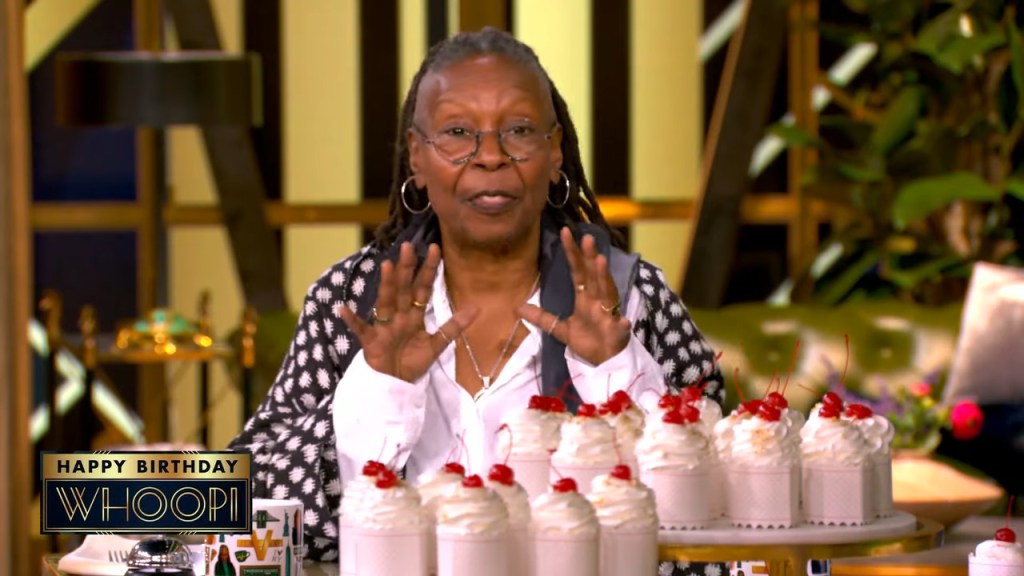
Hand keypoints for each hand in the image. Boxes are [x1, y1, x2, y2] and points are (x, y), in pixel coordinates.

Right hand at [339, 242, 477, 380]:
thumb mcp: (437, 344)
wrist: (395, 384)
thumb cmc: (412, 361)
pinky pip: (361, 329)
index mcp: (414, 315)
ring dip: (387, 284)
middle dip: (407, 268)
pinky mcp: (371, 340)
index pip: (423, 288)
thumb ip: (454, 326)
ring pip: (386, 301)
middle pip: (404, 289)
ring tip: (388, 265)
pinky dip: (352, 320)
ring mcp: (384, 326)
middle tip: (409, 246)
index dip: (428, 270)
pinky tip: (343, 309)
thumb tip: (477, 308)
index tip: (434, 248)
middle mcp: (399, 316)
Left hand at [518, 227, 630, 365]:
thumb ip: (542, 317)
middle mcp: (597, 301)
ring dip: (604, 278)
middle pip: (593, 275)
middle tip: (586, 238)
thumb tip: (517, 307)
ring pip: (607, 293)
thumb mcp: (560, 329)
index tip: (566, 232)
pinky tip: (622, 321)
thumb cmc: (588, 341)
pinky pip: (620, 328)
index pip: (577, 271)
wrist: (604, 363)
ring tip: (600, 261)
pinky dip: (622, 324)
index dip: (572, 253)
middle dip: (590, 257)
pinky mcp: (617, 334)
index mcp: (585, 297)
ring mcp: (609, 316)